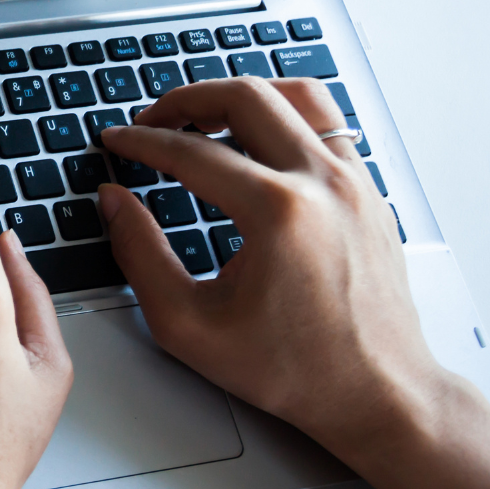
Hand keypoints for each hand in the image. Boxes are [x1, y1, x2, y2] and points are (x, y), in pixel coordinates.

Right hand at [100, 77, 489, 488]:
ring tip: (204, 116)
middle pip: (246, 98)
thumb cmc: (293, 370)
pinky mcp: (369, 192)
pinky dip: (284, 118)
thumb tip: (114, 202)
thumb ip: (139, 254)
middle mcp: (323, 184)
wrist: (375, 392)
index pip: (192, 151)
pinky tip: (257, 143)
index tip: (116, 141)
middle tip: (152, 119)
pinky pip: (327, 126)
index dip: (141, 141)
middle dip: (186, 100)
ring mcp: (355, 183)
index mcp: (278, 212)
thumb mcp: (188, 325)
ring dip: (241, 97)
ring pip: (296, 96)